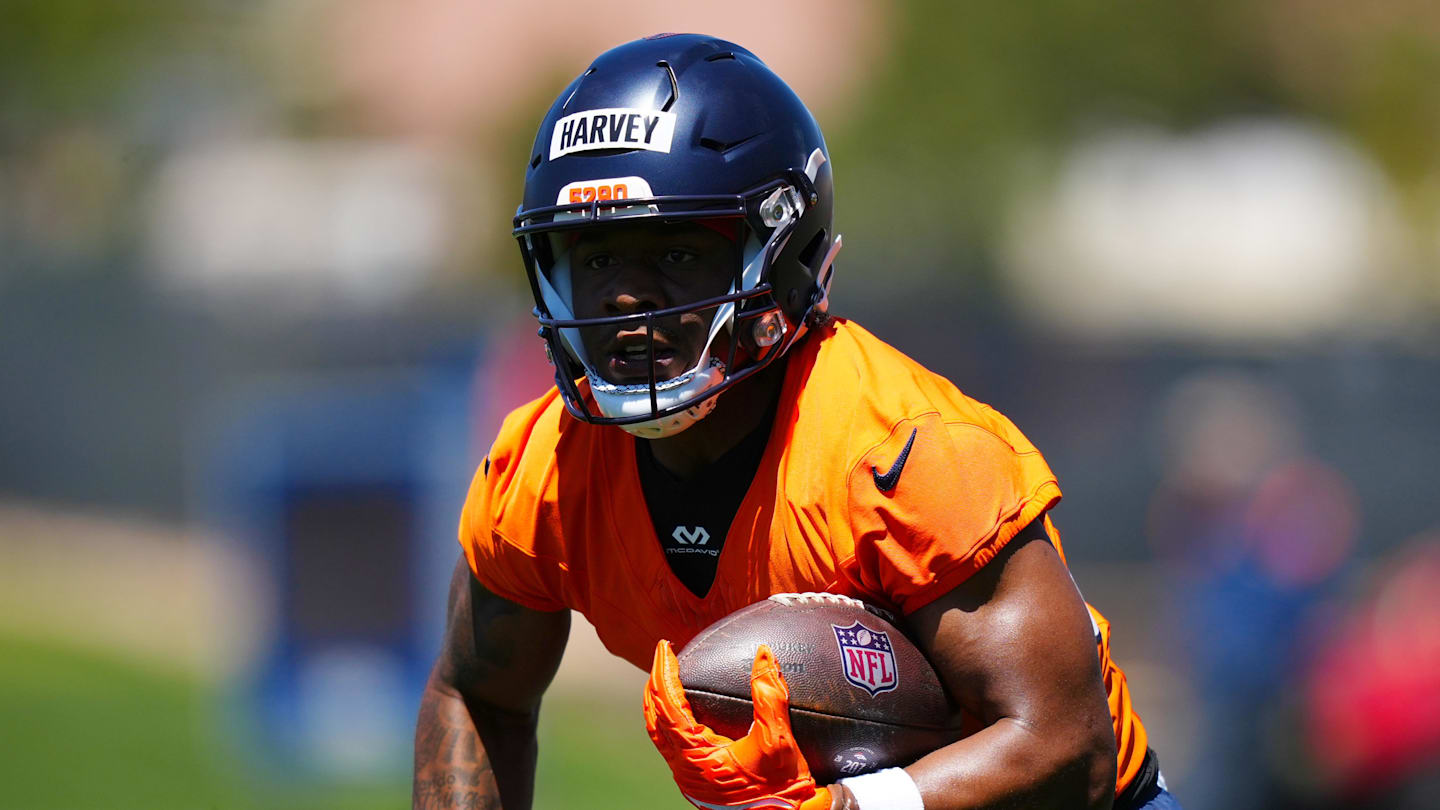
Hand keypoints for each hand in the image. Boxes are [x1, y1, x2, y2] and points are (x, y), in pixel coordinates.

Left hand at [644, 640, 832, 809]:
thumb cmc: (782, 788)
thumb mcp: (778, 739)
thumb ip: (770, 694)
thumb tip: (764, 655)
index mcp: (695, 756)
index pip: (667, 704)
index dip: (664, 671)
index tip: (664, 647)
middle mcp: (683, 769)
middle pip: (653, 718)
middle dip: (655, 682)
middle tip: (663, 655)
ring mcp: (687, 778)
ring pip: (658, 733)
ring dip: (658, 703)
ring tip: (665, 677)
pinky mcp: (696, 781)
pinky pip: (670, 745)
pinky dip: (669, 720)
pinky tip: (682, 709)